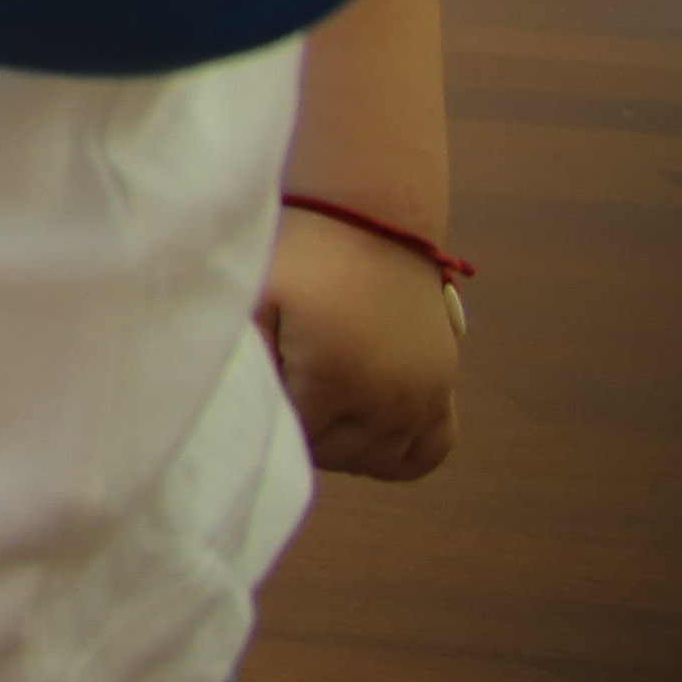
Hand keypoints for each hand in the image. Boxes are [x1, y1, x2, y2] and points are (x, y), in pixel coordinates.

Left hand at [261, 207, 462, 480]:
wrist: (372, 219)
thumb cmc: (303, 254)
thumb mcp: (257, 294)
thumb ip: (243, 353)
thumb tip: (237, 407)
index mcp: (335, 379)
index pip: (292, 439)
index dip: (268, 412)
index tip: (264, 374)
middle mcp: (389, 398)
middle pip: (331, 455)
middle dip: (302, 428)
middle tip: (287, 379)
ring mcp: (424, 397)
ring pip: (374, 462)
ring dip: (342, 443)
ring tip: (319, 397)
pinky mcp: (444, 388)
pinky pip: (428, 453)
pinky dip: (396, 450)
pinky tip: (364, 422)